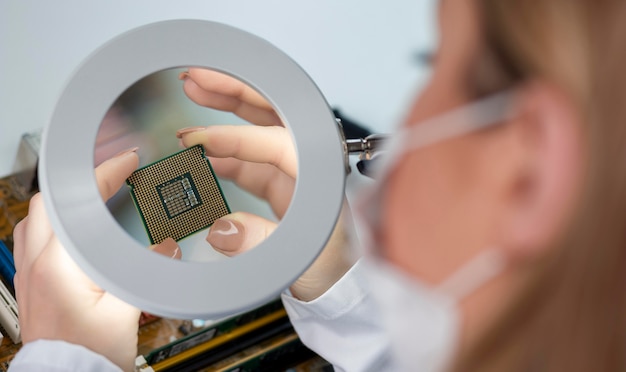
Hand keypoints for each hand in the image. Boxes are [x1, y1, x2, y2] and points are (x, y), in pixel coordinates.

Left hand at [13, 150, 143, 370]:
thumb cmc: (87, 353)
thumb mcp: (125, 311)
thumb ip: (147, 273)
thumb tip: (167, 247)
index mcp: (58, 264)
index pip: (76, 202)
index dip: (103, 175)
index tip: (125, 162)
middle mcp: (35, 263)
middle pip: (48, 201)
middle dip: (81, 182)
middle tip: (111, 175)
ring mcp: (27, 273)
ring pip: (37, 217)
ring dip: (65, 201)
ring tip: (94, 196)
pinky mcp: (31, 284)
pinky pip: (35, 237)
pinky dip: (56, 222)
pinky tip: (77, 231)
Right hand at [179, 68, 354, 300]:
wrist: (342, 288)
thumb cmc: (335, 269)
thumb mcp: (300, 257)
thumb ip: (260, 240)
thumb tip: (221, 228)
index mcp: (320, 174)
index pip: (277, 141)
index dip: (236, 137)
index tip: (200, 139)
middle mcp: (308, 165)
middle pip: (273, 115)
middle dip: (235, 92)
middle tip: (199, 79)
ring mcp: (294, 173)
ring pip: (259, 130)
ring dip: (227, 110)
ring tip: (196, 92)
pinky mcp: (282, 187)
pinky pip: (251, 161)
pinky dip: (226, 152)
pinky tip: (203, 149)